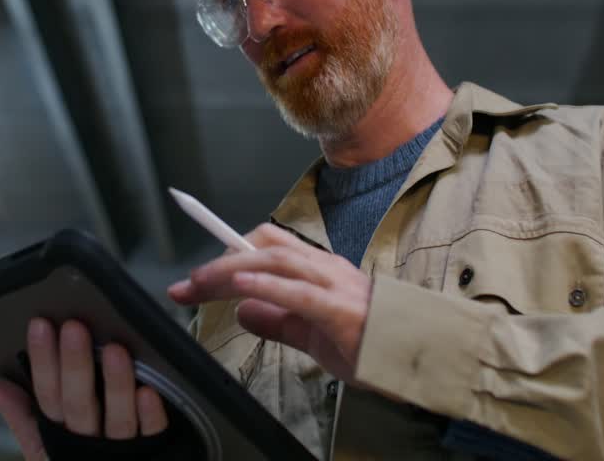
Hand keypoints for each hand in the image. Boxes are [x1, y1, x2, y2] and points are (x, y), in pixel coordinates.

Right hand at [0, 318, 167, 460]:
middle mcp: (87, 445)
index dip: (42, 362)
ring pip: (116, 419)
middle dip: (74, 365)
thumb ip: (22, 418)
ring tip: (114, 350)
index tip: (40, 326)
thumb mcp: (44, 451)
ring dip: (115, 384)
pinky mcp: (152, 455)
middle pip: (78, 404)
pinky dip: (150, 415)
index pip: (46, 397)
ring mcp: (120, 453)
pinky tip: (148, 391)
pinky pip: (151, 435)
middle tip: (74, 328)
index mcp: (59, 438)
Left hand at [167, 223, 371, 384]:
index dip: (226, 253)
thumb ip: (277, 321)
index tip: (193, 276)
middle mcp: (323, 267)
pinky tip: (242, 289)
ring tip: (202, 284)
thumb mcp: (310, 333)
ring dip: (233, 270)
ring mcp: (333, 285)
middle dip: (220, 263)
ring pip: (276, 262)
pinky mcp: (339, 310)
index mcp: (317, 269)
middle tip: (187, 285)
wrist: (416, 357)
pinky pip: (298, 292)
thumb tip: (241, 310)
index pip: (266, 246)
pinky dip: (267, 287)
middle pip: (264, 248)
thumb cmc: (369, 342)